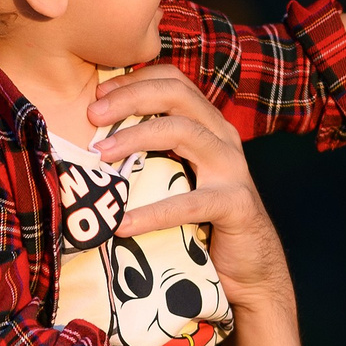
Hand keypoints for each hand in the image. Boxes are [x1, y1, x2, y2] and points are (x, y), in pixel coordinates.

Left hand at [88, 69, 291, 309]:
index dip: (135, 80)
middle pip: (177, 95)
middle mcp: (223, 138)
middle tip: (92, 115)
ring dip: (135, 137)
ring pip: (182, 131)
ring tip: (100, 155)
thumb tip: (96, 142)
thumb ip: (155, 154)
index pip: (174, 80)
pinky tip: (123, 224)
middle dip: (130, 98)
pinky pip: (188, 203)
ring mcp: (232, 169)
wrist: (252, 265)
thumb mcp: (180, 176)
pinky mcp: (235, 204)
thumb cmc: (206, 221)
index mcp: (210, 126)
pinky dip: (152, 213)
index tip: (98, 94)